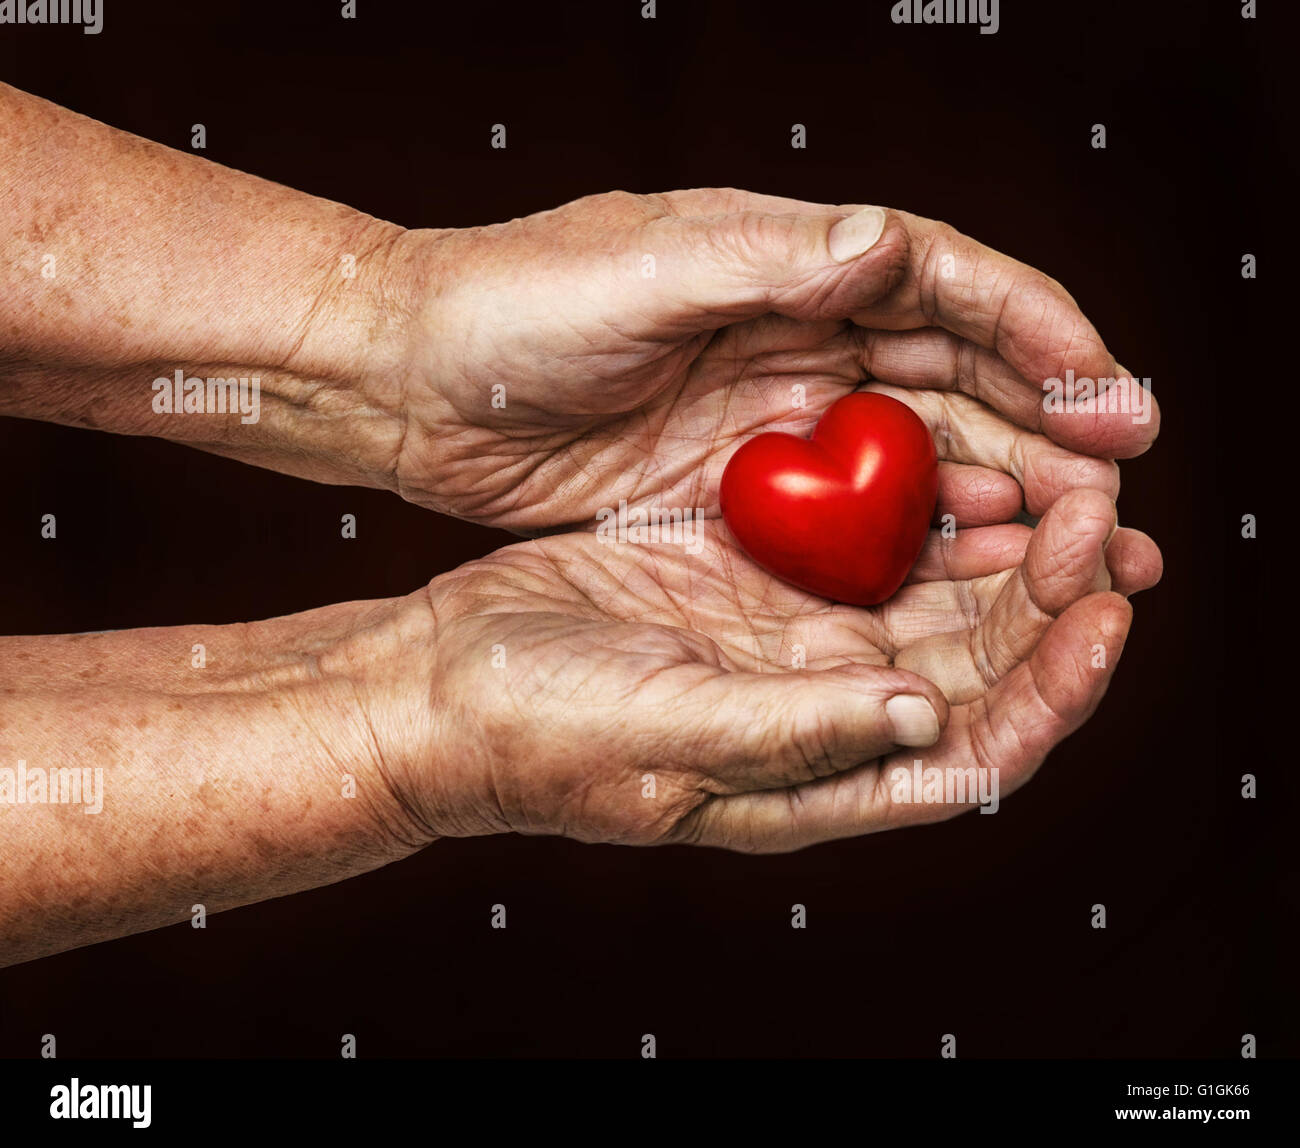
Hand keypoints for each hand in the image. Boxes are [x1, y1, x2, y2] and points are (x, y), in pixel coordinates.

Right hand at [370, 488, 1160, 852]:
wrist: (444, 681)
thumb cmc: (535, 734)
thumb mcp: (662, 733)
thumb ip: (793, 731)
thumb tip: (922, 716)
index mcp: (822, 774)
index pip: (981, 748)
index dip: (1059, 687)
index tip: (1105, 609)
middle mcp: (824, 710)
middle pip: (980, 662)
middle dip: (1052, 594)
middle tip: (1100, 514)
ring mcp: (790, 639)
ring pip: (932, 594)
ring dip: (998, 542)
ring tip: (1051, 476)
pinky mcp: (752, 578)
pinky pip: (857, 541)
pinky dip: (909, 504)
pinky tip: (942, 458)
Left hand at [379, 188, 1159, 529]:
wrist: (417, 382)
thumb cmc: (510, 306)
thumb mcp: (639, 268)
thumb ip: (766, 258)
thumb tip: (890, 241)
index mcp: (791, 261)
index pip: (952, 290)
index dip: (1047, 340)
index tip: (1117, 401)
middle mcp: (802, 335)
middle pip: (963, 380)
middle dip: (1051, 433)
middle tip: (1117, 502)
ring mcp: (779, 417)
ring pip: (925, 453)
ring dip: (1004, 496)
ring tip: (1074, 551)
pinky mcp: (745, 489)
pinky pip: (858, 517)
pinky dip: (921, 541)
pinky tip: (971, 574)